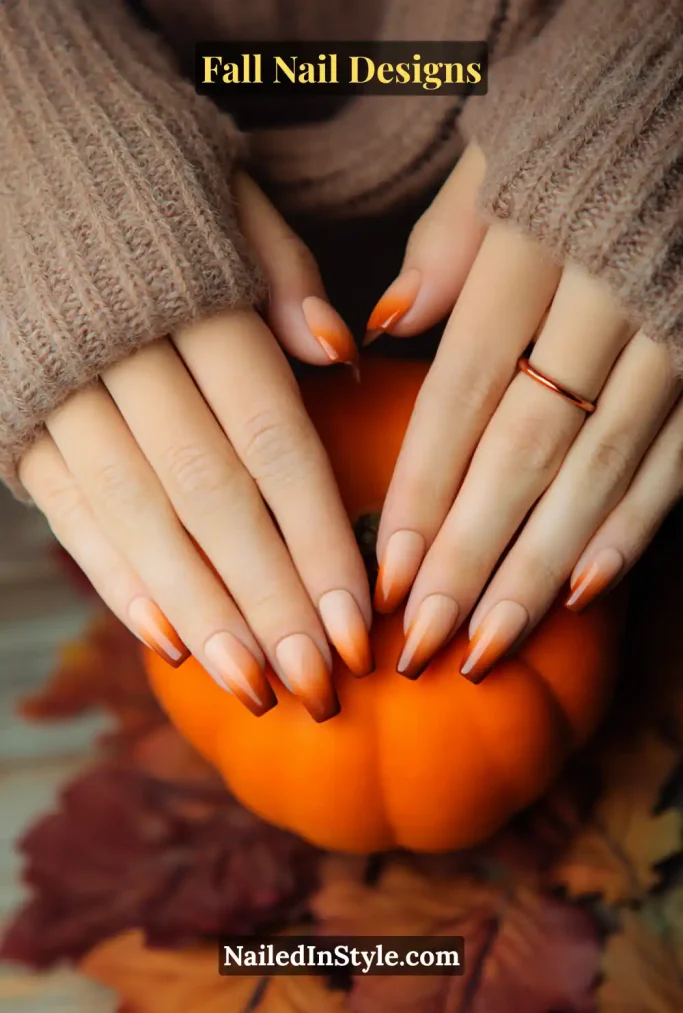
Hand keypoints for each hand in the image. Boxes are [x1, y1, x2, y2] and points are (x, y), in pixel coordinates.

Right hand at [19, 175, 371, 722]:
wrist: (5, 142)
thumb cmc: (137, 174)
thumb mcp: (220, 190)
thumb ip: (278, 271)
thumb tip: (337, 353)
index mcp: (189, 293)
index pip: (270, 438)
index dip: (315, 537)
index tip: (358, 620)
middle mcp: (120, 353)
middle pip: (210, 498)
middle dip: (267, 600)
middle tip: (318, 687)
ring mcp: (55, 388)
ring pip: (136, 519)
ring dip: (200, 612)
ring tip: (253, 686)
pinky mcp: (11, 415)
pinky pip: (66, 508)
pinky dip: (115, 576)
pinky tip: (165, 639)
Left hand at [366, 144, 682, 681]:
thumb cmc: (583, 121)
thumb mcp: (503, 150)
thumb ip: (448, 241)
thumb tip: (385, 327)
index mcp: (538, 242)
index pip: (464, 391)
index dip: (422, 489)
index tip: (383, 574)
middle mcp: (610, 296)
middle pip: (527, 448)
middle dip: (471, 555)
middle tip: (423, 642)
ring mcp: (677, 330)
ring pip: (602, 469)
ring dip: (543, 567)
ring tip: (489, 642)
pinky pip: (679, 456)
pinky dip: (635, 525)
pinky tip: (587, 589)